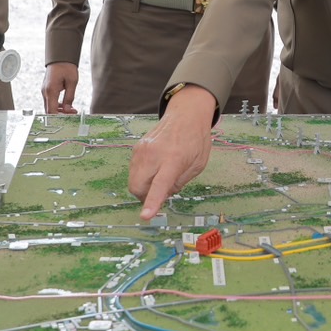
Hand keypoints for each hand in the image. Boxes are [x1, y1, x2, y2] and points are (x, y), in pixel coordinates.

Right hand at [43, 62, 78, 114]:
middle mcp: (45, 92)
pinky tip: (66, 105)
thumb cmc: (66, 67)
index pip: (51, 111)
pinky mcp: (46, 89)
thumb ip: (70, 97)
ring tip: (72, 109)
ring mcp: (45, 91)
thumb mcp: (72, 82)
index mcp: (50, 90)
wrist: (60, 57)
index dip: (60, 117)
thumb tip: (68, 110)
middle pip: (49, 110)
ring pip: (49, 106)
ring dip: (59, 110)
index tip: (69, 118)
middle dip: (61, 115)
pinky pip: (50, 101)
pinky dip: (57, 105)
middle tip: (73, 114)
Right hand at [129, 87, 216, 220]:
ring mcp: (142, 150)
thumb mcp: (197, 165)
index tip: (145, 216)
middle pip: (137, 187)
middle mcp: (154, 154)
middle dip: (145, 197)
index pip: (160, 185)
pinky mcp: (136, 148)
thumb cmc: (196, 140)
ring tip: (160, 175)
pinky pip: (134, 171)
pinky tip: (155, 167)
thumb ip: (180, 182)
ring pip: (133, 181)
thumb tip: (163, 195)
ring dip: (144, 186)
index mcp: (174, 160)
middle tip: (162, 191)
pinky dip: (142, 176)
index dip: (152, 202)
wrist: (185, 114)